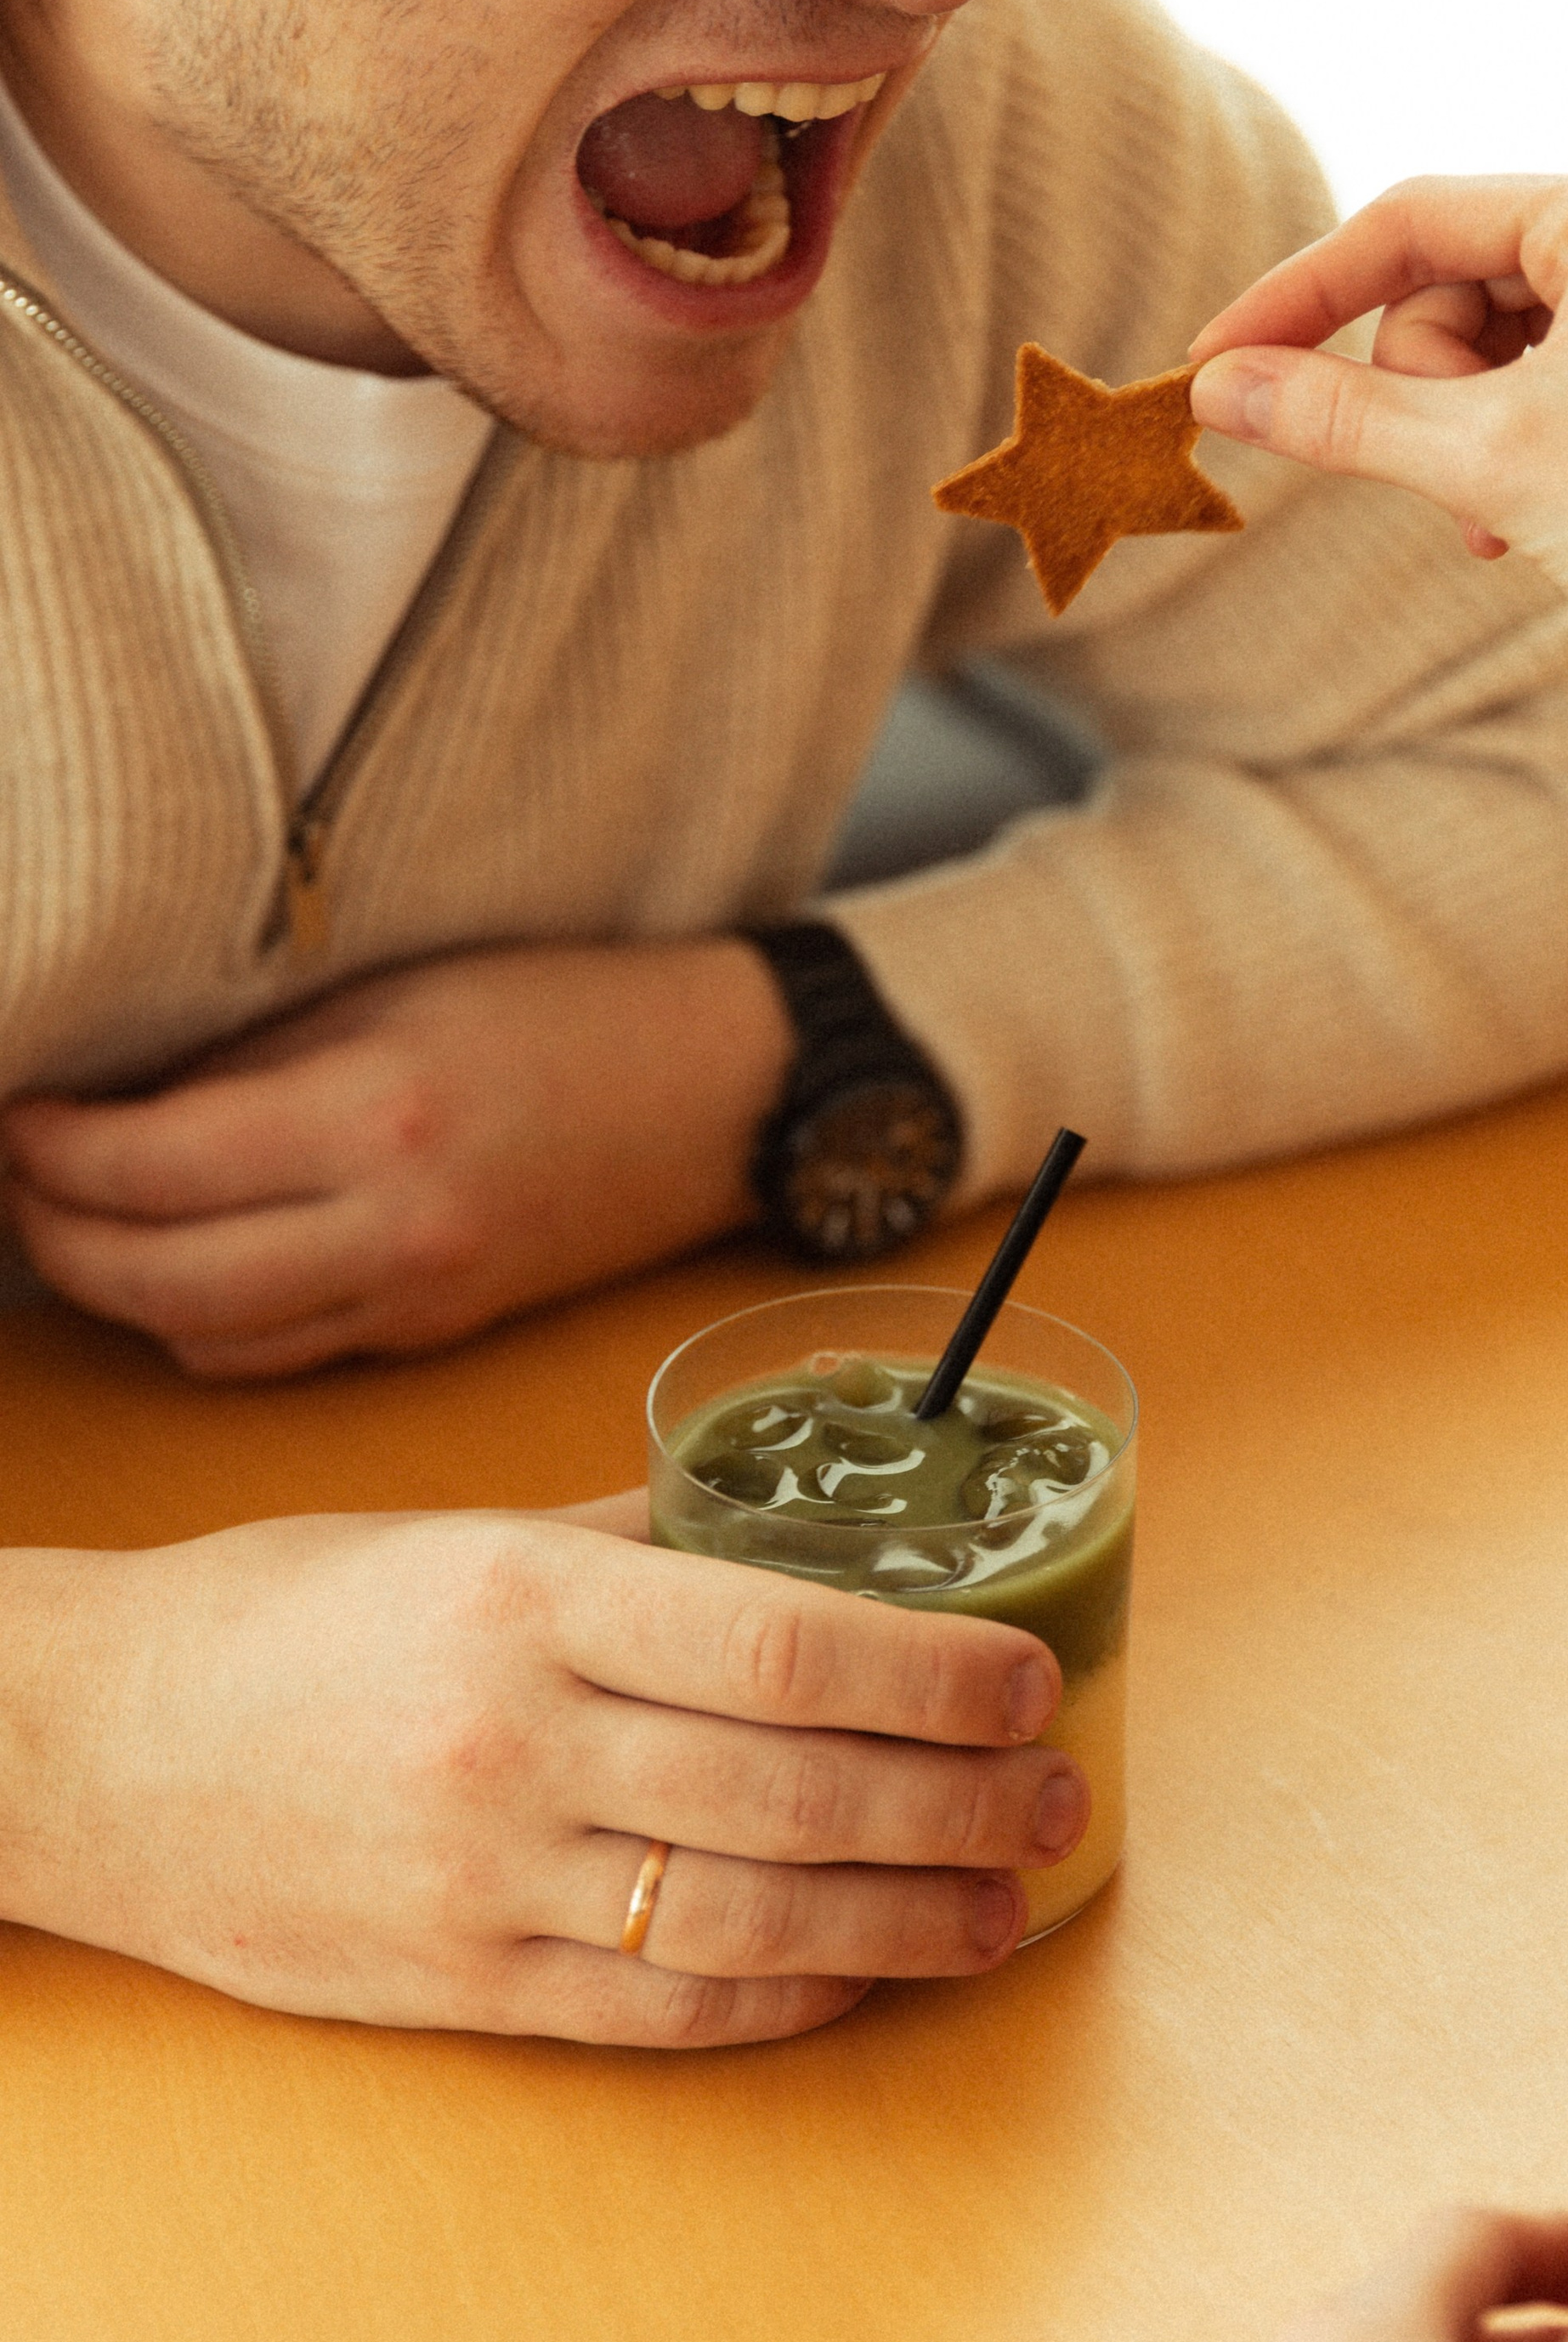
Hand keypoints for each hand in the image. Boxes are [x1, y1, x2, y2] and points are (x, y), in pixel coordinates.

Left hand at [0, 936, 792, 1376]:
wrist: (723, 1090)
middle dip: (53, 1237)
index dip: (50, 1148)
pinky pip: (285, 1352)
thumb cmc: (568, 1006)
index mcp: (380, 1116)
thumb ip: (262, 1054)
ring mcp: (420, 1298)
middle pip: (159, 1282)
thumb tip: (118, 1095)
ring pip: (210, 1339)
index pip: (154, 1166)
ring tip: (74, 1222)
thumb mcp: (400, 989)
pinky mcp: (438, 1334)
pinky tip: (183, 1262)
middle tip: (12, 1177)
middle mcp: (396, 1229)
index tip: (11, 1109)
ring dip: (119, 1291)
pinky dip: (207, 1321)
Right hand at [0, 1505, 1089, 2042]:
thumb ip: (631, 1539)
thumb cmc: (287, 1617)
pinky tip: (863, 1972)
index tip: (1032, 1676)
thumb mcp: (457, 1534)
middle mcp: (518, 1741)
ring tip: (1002, 1908)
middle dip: (957, 1802)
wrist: (94, 1748)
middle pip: (795, 1790)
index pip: (782, 1640)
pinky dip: (784, 1994)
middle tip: (1060, 1796)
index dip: (932, 1671)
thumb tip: (794, 1534)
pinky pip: (661, 2009)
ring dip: (907, 1920)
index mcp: (529, 1601)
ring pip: (751, 1916)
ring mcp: (489, 1880)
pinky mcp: (460, 1989)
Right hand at [1189, 167, 1567, 743]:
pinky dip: (1512, 454)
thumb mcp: (1481, 457)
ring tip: (1495, 517)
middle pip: (1455, 283)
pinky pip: (1549, 389)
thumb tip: (1220, 387)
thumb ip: (1338, 412)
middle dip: (1424, 388)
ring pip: (1495, 347)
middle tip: (1447, 472)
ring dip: (1464, 436)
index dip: (1305, 292)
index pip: (1420, 217)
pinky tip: (1521, 529)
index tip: (1218, 360)